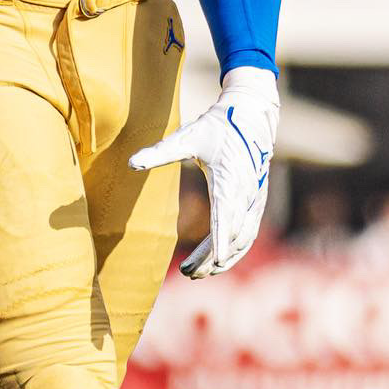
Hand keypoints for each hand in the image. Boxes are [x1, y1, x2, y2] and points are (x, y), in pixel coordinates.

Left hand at [129, 67, 278, 277]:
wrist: (251, 115)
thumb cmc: (216, 126)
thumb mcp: (187, 136)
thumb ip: (159, 152)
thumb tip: (131, 163)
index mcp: (229, 179)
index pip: (224, 218)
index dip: (218, 243)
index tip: (212, 263)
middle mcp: (246, 193)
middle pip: (232, 236)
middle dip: (213, 258)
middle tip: (188, 273)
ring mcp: (255, 198)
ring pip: (243, 238)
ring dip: (224, 258)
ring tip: (198, 272)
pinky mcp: (257, 200)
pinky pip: (249, 232)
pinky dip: (235, 249)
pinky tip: (218, 259)